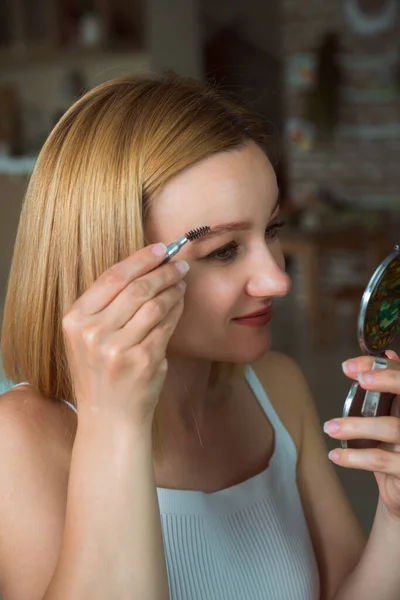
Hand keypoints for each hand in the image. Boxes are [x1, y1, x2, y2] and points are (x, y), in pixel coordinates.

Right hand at [62, 243, 187, 425]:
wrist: (109, 419)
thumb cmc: (101, 374)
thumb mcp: (89, 338)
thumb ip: (108, 306)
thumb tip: (145, 267)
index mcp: (75, 321)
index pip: (112, 277)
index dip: (140, 259)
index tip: (160, 249)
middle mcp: (93, 333)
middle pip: (137, 288)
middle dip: (163, 271)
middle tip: (179, 263)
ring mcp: (118, 348)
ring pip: (155, 304)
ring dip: (173, 289)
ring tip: (181, 281)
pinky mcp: (143, 360)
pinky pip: (166, 325)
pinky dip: (177, 310)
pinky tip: (180, 302)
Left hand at [324, 350, 399, 518]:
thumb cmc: (398, 450)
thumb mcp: (396, 417)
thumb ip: (393, 389)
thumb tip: (388, 355)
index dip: (382, 367)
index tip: (351, 366)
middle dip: (386, 380)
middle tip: (360, 380)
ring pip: (392, 428)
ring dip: (356, 425)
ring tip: (329, 427)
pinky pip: (381, 461)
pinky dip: (354, 457)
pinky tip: (335, 454)